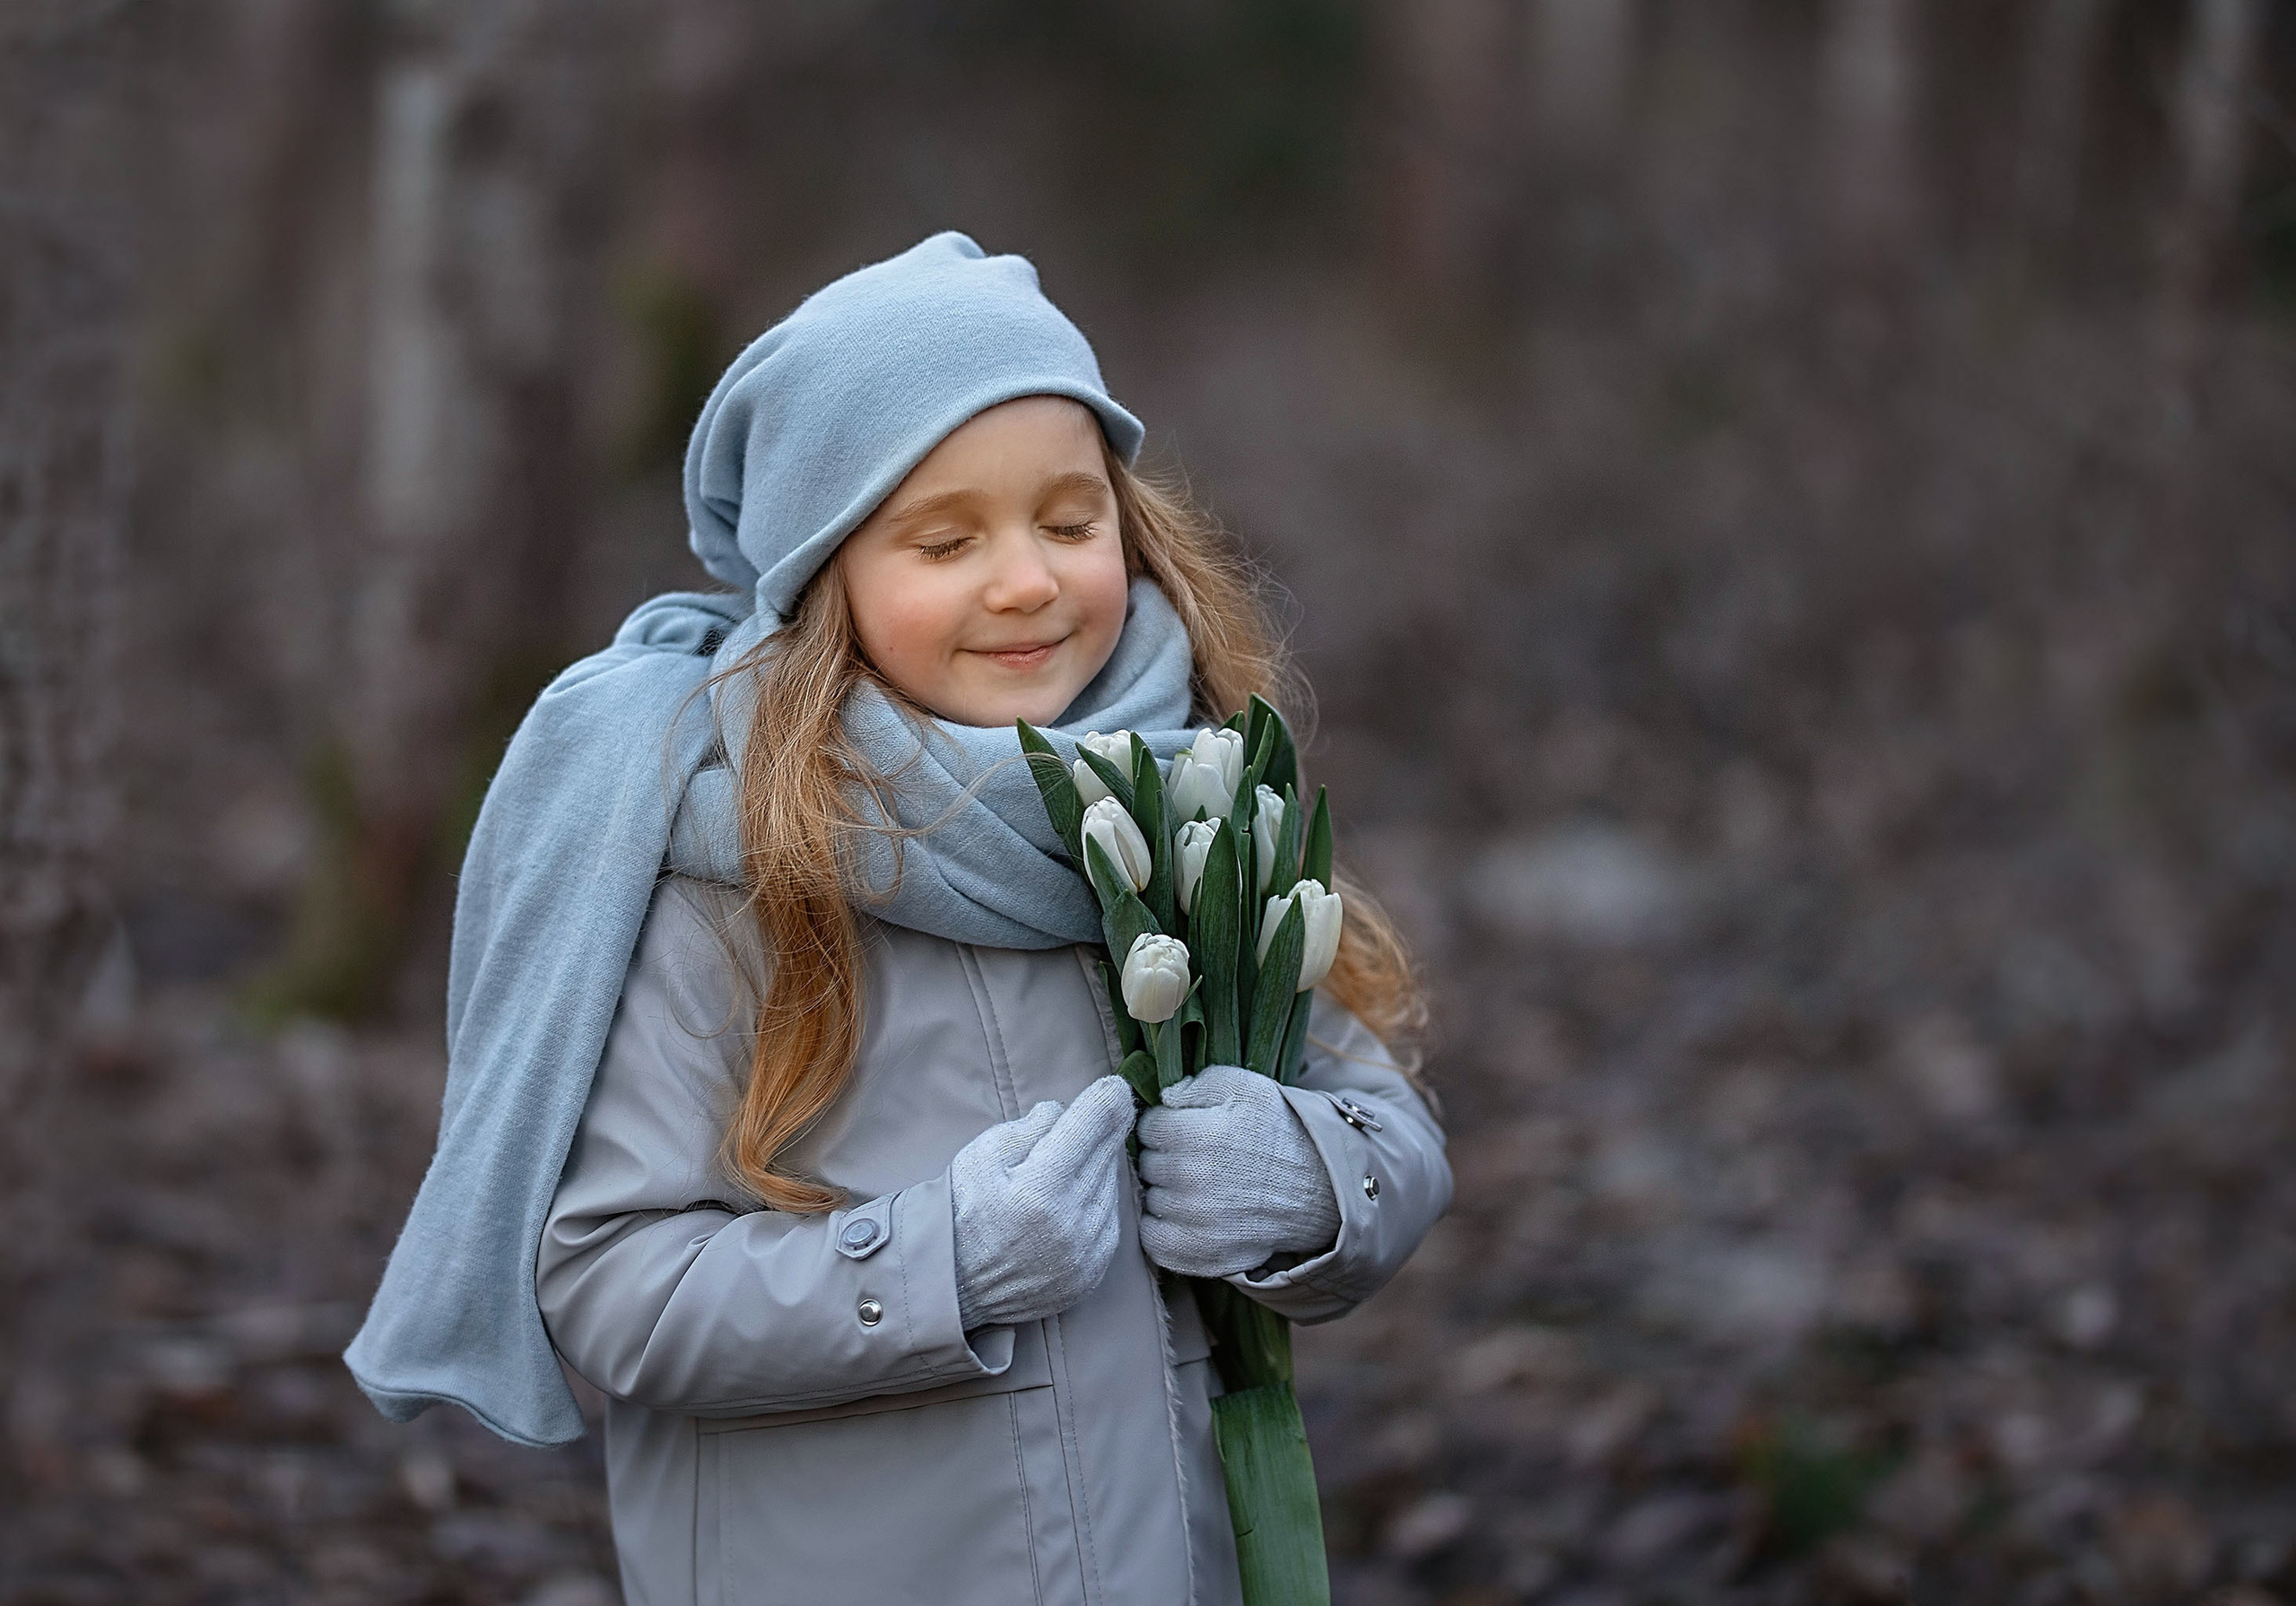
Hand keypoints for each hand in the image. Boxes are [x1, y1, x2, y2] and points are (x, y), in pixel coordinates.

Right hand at [949, 1075, 1134, 1329]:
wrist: (951, 1283)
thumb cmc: (962, 1210)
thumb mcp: (981, 1155)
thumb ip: (1028, 1127)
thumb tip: (1064, 1111)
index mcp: (1040, 1190)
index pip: (1090, 1127)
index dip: (1106, 1100)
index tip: (1116, 1085)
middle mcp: (1070, 1224)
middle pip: (1106, 1155)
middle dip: (1105, 1128)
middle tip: (1105, 1109)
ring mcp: (1084, 1255)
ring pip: (1111, 1188)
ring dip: (1098, 1169)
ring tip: (1069, 1165)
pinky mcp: (1090, 1275)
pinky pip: (1109, 1223)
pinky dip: (1098, 1204)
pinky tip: (1075, 1197)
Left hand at [1135, 1065, 1340, 1278]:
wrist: (1321, 1190)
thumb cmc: (1281, 1133)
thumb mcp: (1248, 1088)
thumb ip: (1198, 1083)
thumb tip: (1164, 1097)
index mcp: (1200, 1135)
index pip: (1149, 1126)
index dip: (1167, 1124)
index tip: (1188, 1129)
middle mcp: (1193, 1180)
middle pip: (1147, 1163)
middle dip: (1166, 1156)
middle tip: (1197, 1158)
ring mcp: (1196, 1221)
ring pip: (1149, 1199)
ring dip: (1165, 1191)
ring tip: (1199, 1186)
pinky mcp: (1200, 1254)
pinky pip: (1154, 1240)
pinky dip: (1162, 1228)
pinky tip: (1186, 1215)